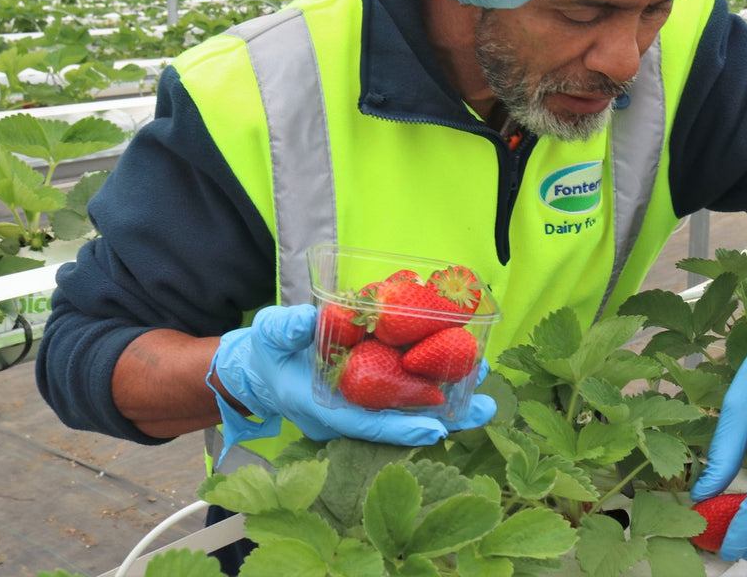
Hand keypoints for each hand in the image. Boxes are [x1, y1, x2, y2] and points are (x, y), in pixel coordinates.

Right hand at [209, 304, 494, 461]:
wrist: (260, 368)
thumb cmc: (267, 351)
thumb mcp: (270, 333)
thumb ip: (287, 327)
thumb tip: (310, 319)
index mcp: (322, 408)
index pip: (366, 423)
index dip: (401, 426)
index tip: (437, 428)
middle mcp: (347, 416)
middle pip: (398, 425)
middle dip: (441, 420)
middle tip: (484, 409)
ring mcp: (359, 409)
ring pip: (407, 414)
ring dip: (447, 409)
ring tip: (487, 401)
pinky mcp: (368, 396)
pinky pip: (404, 399)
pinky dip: (433, 392)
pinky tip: (464, 380)